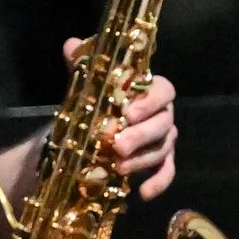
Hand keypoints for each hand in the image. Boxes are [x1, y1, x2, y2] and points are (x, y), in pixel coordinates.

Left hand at [63, 39, 179, 200]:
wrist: (88, 132)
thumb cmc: (94, 103)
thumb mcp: (85, 85)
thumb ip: (81, 65)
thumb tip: (71, 45)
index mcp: (148, 91)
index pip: (164, 90)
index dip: (151, 101)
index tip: (128, 112)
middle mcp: (161, 114)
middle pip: (165, 123)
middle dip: (142, 135)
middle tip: (118, 146)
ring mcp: (162, 140)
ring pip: (164, 149)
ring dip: (143, 160)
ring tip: (118, 167)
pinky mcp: (158, 163)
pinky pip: (166, 172)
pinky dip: (158, 183)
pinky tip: (142, 194)